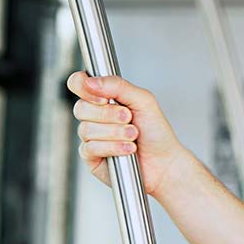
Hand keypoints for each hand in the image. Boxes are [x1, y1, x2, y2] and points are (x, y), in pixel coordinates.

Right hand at [66, 72, 189, 197]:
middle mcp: (94, 116)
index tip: (103, 98)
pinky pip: (90, 148)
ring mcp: (91, 137)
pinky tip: (128, 149)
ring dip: (115, 132)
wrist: (165, 161)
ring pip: (86, 129)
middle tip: (129, 118)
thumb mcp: (144, 101)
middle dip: (109, 115)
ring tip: (134, 136)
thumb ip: (118, 86)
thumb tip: (90, 81)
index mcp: (104, 98)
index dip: (83, 87)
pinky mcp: (91, 157)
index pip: (78, 83)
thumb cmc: (156, 132)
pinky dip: (112, 147)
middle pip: (81, 108)